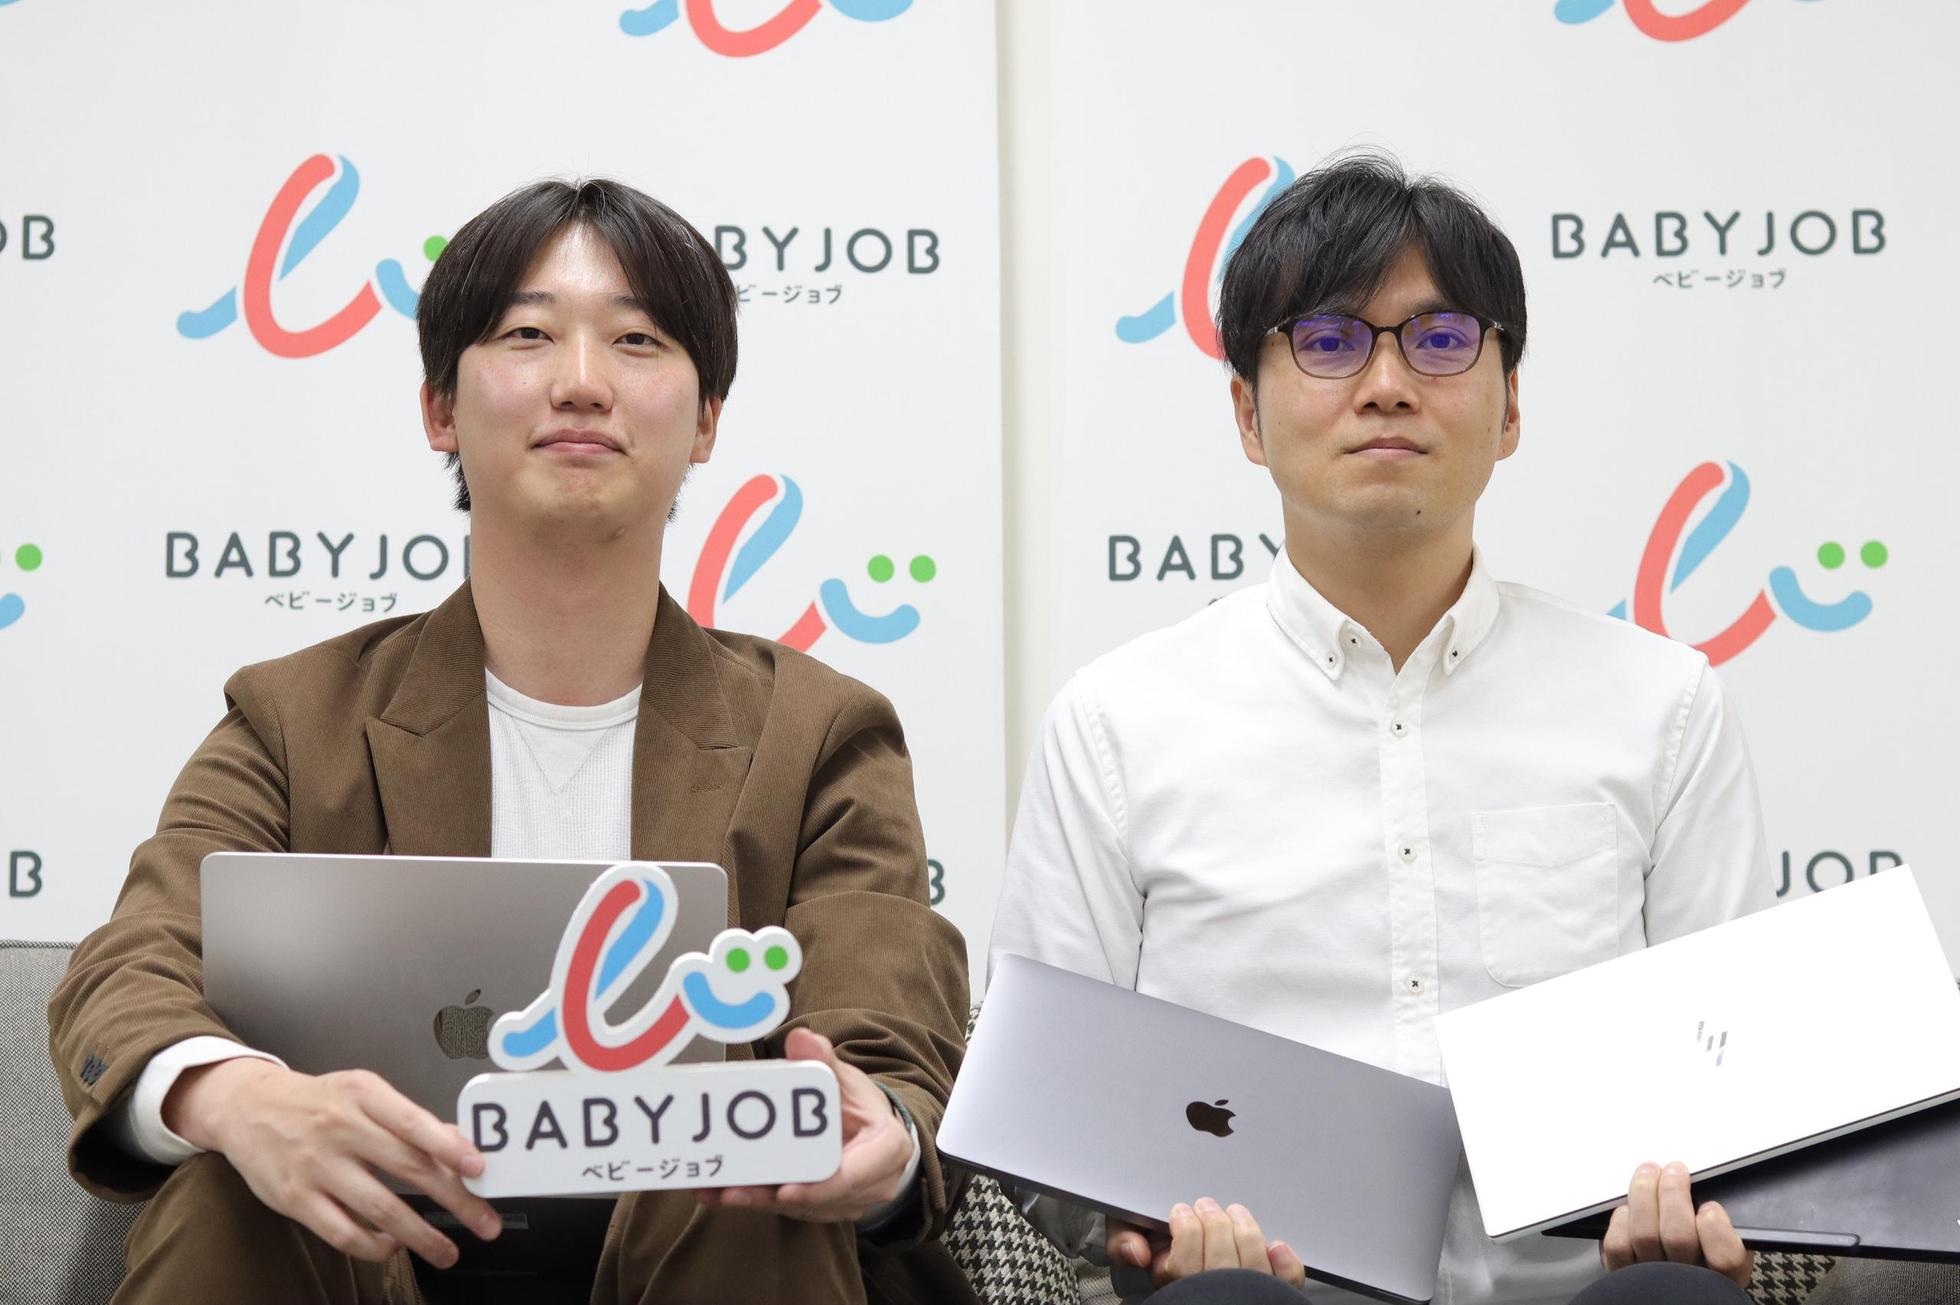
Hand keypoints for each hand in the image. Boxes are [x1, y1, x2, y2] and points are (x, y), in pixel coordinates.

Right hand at [164, 1058, 500, 1267]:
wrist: (248, 1108)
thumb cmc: (319, 1101)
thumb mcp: (364, 1092)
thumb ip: (408, 1118)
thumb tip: (458, 1143)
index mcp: (364, 1094)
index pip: (412, 1123)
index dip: (449, 1147)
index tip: (478, 1168)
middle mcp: (341, 1128)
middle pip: (407, 1168)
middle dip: (454, 1199)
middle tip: (484, 1222)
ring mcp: (317, 1166)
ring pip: (379, 1207)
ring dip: (420, 1234)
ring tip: (447, 1250)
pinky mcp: (296, 1199)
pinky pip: (343, 1232)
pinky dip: (374, 1245)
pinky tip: (394, 1245)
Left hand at [693, 1028, 912, 1222]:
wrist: (873, 1129)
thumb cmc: (861, 1105)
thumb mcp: (847, 1080)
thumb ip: (824, 1061)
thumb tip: (801, 1039)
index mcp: (886, 1151)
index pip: (852, 1176)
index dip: (818, 1188)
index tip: (785, 1190)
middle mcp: (871, 1185)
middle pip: (816, 1198)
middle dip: (769, 1197)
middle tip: (729, 1191)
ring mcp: (848, 1202)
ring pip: (798, 1208)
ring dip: (755, 1201)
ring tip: (714, 1191)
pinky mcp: (824, 1208)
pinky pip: (789, 1209)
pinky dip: (756, 1200)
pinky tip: (718, 1192)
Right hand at [1107, 1199, 1306, 1288]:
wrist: (1189, 1256)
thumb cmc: (1160, 1245)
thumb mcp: (1131, 1237)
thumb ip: (1124, 1241)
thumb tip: (1139, 1251)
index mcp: (1176, 1287)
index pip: (1183, 1264)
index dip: (1186, 1229)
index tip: (1181, 1210)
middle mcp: (1212, 1296)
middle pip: (1221, 1262)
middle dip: (1214, 1223)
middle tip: (1207, 1206)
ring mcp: (1244, 1295)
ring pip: (1253, 1266)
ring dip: (1246, 1231)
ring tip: (1235, 1213)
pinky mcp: (1273, 1292)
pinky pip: (1286, 1282)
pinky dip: (1285, 1262)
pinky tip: (1275, 1245)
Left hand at [1601, 1161, 1752, 1287]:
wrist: (1666, 1290)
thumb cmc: (1699, 1261)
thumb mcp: (1725, 1249)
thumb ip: (1724, 1230)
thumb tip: (1712, 1196)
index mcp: (1723, 1278)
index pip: (1725, 1258)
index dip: (1716, 1229)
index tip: (1711, 1207)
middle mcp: (1687, 1282)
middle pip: (1678, 1237)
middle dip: (1673, 1193)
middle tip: (1675, 1170)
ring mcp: (1652, 1279)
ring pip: (1644, 1234)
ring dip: (1644, 1194)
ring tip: (1649, 1172)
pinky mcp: (1623, 1273)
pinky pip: (1618, 1245)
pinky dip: (1622, 1219)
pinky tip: (1630, 1206)